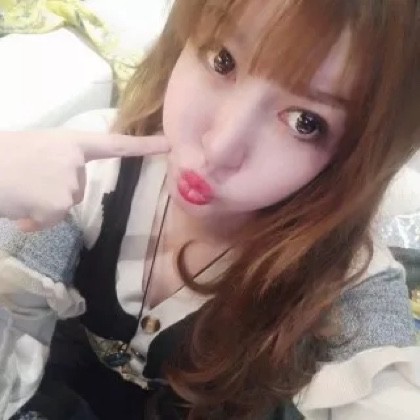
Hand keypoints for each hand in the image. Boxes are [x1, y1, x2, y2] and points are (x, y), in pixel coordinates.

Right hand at [0, 130, 169, 229]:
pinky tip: (19, 209)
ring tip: (20, 191)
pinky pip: (52, 220)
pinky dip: (34, 220)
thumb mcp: (37, 150)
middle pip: (79, 190)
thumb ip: (58, 164)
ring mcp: (70, 182)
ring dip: (44, 206)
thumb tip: (62, 197)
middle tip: (27, 182)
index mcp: (71, 142)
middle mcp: (76, 160)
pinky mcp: (59, 203)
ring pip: (65, 206)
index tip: (169, 144)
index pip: (115, 144)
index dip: (144, 145)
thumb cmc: (2, 157)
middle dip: (55, 193)